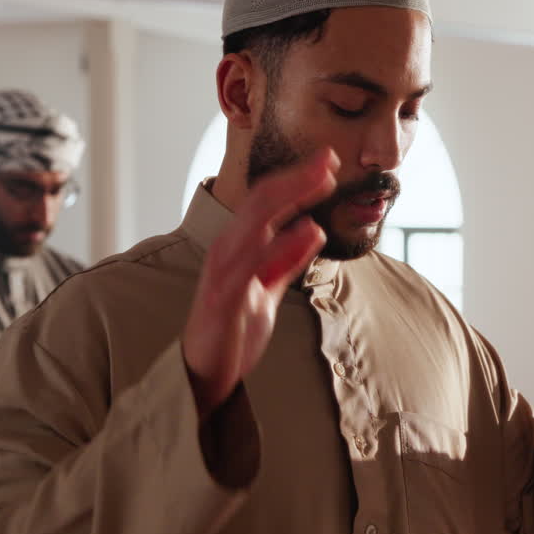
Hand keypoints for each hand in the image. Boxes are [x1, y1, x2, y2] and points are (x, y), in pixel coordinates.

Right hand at [183, 149, 337, 418]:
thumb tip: (312, 228)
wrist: (203, 375)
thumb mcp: (268, 289)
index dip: (296, 179)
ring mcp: (223, 273)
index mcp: (237, 245)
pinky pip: (253, 265)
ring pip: (257, 222)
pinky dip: (281, 245)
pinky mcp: (224, 300)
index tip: (328, 163)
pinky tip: (308, 230)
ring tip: (322, 181)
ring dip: (292, 197)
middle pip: (262, 201)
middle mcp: (227, 250)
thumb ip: (286, 259)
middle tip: (330, 159)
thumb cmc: (232, 330)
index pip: (267, 201)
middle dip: (297, 177)